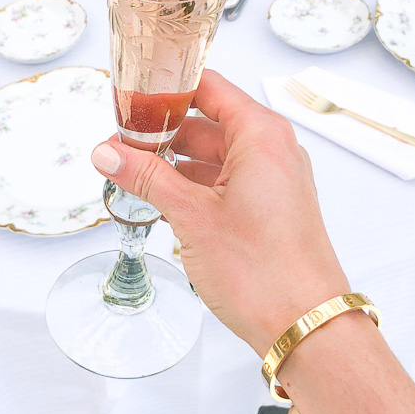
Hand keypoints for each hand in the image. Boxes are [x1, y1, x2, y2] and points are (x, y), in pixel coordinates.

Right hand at [90, 69, 349, 355]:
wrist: (306, 327)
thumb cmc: (264, 271)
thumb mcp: (192, 216)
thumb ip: (146, 177)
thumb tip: (108, 153)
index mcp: (261, 134)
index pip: (208, 86)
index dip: (167, 86)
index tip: (131, 94)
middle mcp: (273, 149)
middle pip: (208, 120)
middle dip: (163, 130)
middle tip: (120, 140)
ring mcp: (274, 179)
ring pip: (215, 154)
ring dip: (175, 162)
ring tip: (133, 172)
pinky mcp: (271, 207)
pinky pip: (226, 180)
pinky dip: (195, 185)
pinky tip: (162, 200)